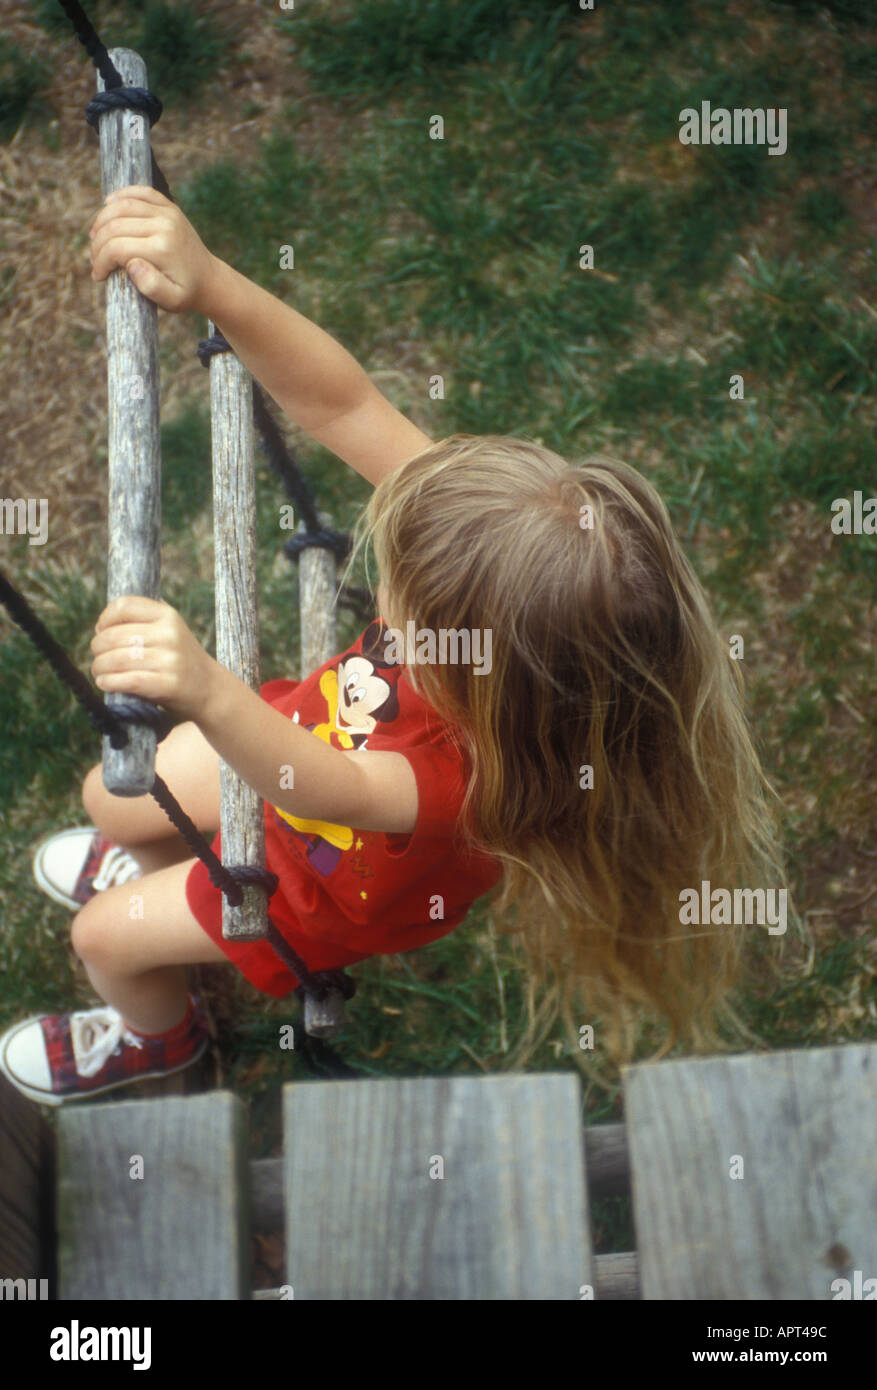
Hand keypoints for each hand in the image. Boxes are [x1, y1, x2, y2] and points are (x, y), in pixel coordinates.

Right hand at [89, 185, 216, 313]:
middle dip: (97, 244)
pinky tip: (107, 204)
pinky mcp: (169, 206)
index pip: (117, 247)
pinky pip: (141, 191)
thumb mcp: (172, 301)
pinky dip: (121, 195)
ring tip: (95, 238)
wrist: (208, 279)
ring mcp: (168, 212)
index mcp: (162, 249)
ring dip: (102, 220)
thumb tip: (132, 264)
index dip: (100, 261)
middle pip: (115, 225)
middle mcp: (164, 225)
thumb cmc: (186, 292)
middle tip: (94, 260)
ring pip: (122, 206)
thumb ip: (152, 286)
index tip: (98, 276)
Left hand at [90, 596, 218, 721]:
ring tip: (99, 672)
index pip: (124, 605)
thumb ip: (142, 622)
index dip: (105, 618)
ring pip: (117, 659)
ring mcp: (170, 660)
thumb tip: (102, 627)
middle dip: (97, 648)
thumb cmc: (179, 660)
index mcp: (168, 615)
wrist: (209, 688)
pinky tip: (105, 683)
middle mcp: (170, 634)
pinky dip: (110, 682)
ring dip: (100, 667)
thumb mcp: (169, 631)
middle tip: (97, 657)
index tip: (101, 630)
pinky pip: (129, 680)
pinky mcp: (169, 684)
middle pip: (115, 635)